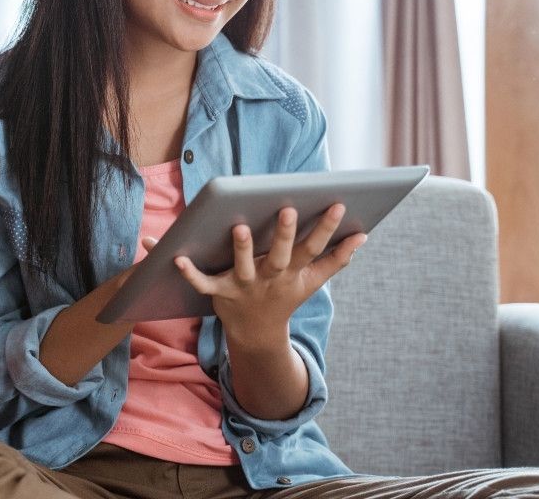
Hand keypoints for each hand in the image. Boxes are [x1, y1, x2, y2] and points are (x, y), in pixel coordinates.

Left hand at [172, 204, 365, 346]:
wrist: (256, 334)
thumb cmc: (285, 296)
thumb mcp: (312, 281)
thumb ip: (336, 259)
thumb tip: (362, 237)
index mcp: (293, 272)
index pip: (314, 248)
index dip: (327, 227)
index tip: (338, 204)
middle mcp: (270, 278)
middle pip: (279, 255)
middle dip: (283, 234)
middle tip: (287, 209)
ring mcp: (245, 287)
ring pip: (242, 267)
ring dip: (240, 249)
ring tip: (238, 227)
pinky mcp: (220, 293)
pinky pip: (203, 284)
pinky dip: (189, 273)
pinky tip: (175, 257)